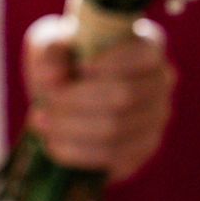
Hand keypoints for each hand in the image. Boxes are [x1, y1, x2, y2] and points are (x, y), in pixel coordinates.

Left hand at [21, 15, 173, 181]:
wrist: (67, 93)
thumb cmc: (63, 59)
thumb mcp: (51, 43)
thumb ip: (51, 52)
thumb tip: (53, 77)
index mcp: (146, 45)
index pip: (143, 55)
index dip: (114, 63)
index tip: (80, 68)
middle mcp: (160, 82)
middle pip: (124, 96)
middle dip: (76, 101)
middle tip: (42, 103)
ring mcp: (156, 118)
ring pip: (116, 130)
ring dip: (71, 128)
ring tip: (39, 122)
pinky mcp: (144, 149)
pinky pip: (114, 157)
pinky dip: (79, 152)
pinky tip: (53, 143)